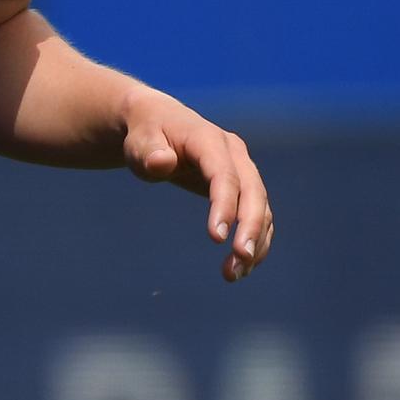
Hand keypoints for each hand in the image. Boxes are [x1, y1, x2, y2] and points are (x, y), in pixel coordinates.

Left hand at [120, 87, 273, 282]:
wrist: (159, 123)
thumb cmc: (146, 135)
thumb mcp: (139, 142)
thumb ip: (148, 152)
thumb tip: (160, 162)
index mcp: (208, 139)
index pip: (223, 174)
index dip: (224, 204)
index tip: (216, 238)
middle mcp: (233, 153)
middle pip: (253, 191)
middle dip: (250, 227)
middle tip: (239, 260)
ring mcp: (242, 169)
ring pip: (260, 207)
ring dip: (254, 241)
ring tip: (232, 275)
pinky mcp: (243, 186)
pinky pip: (258, 215)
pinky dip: (254, 241)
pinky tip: (240, 268)